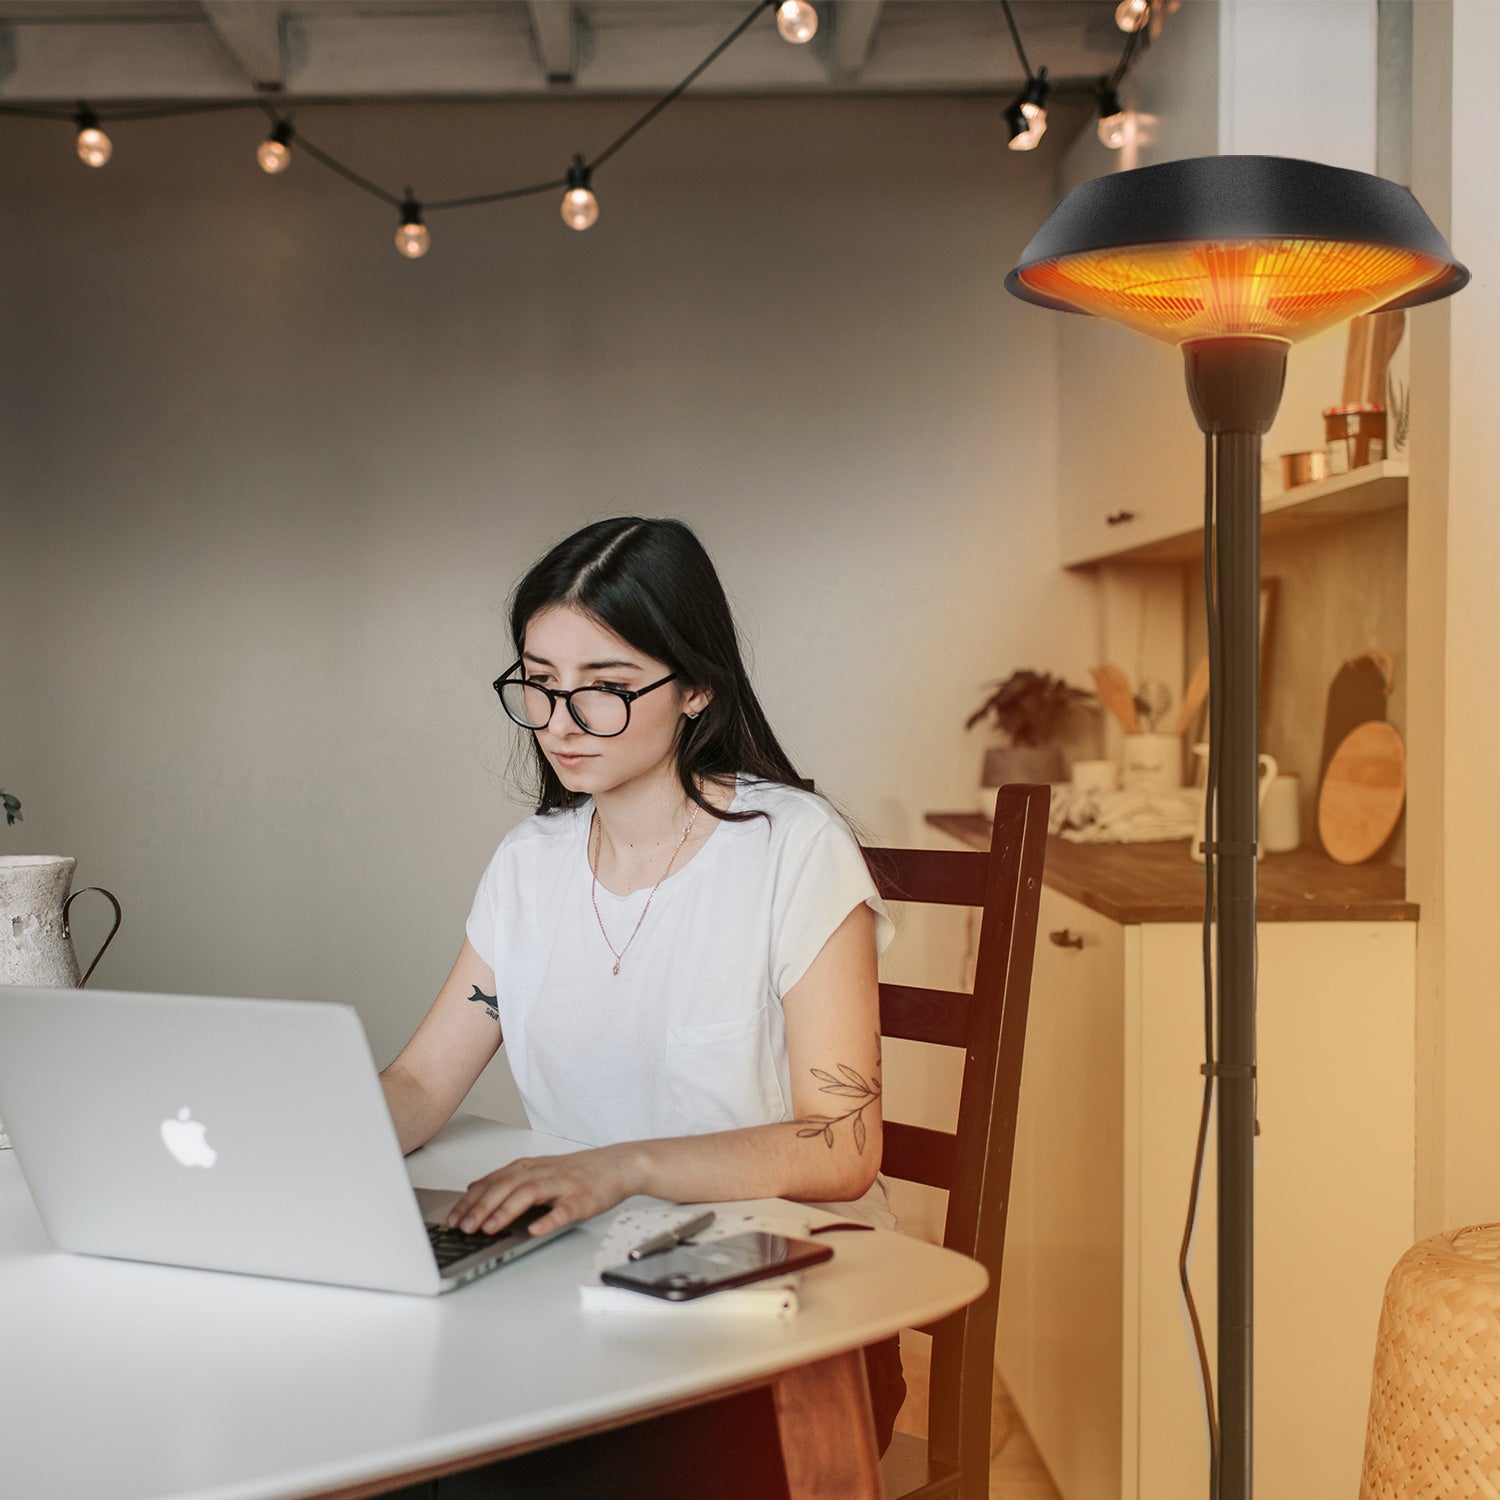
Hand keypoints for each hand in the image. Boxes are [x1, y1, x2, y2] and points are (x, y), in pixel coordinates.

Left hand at [447, 1144, 642, 1236]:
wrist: (618, 1164)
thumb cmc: (578, 1172)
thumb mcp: (539, 1170)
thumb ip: (508, 1179)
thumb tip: (473, 1188)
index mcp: (530, 1167)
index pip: (493, 1181)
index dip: (470, 1200)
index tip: (451, 1218)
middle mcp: (543, 1172)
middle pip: (506, 1185)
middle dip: (481, 1207)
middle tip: (462, 1226)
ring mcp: (563, 1185)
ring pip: (530, 1193)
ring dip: (506, 1211)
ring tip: (489, 1228)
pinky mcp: (583, 1198)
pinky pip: (565, 1209)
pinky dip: (549, 1220)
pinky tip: (535, 1231)